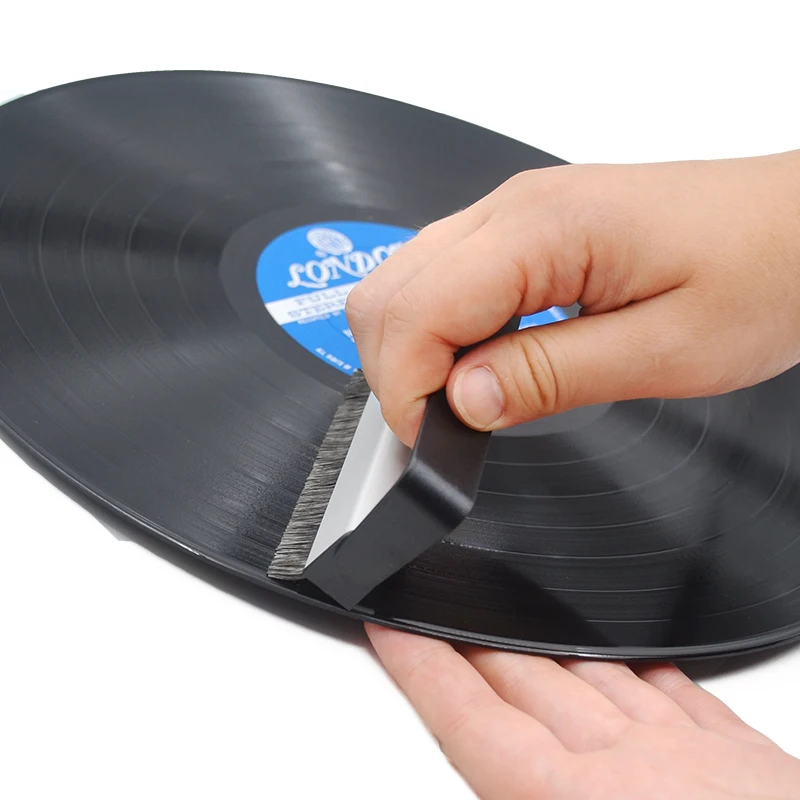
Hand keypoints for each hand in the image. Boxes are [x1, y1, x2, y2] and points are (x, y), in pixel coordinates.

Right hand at [346, 153, 799, 445]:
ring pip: (403, 282)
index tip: (433, 440)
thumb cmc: (763, 270)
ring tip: (469, 399)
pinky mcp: (523, 230)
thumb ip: (549, 376)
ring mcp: (513, 213)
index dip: (406, 391)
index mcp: (542, 228)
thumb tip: (463, 401)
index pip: (414, 312)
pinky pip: (443, 278)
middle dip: (397, 373)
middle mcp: (513, 208)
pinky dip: (440, 331)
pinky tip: (483, 362)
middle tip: (446, 426)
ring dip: (415, 351)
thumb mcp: (665, 350)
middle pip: (386, 292)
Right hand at [366, 625, 799, 798]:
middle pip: (524, 676)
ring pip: (592, 670)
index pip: (470, 716)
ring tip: (510, 630)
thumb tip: (497, 771)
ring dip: (542, 649)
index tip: (392, 629)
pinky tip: (627, 661)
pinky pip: (673, 687)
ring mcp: (692, 751)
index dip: (420, 667)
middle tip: (439, 622)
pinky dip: (635, 669)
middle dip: (471, 643)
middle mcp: (630, 765)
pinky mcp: (748, 754)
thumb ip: (518, 788)